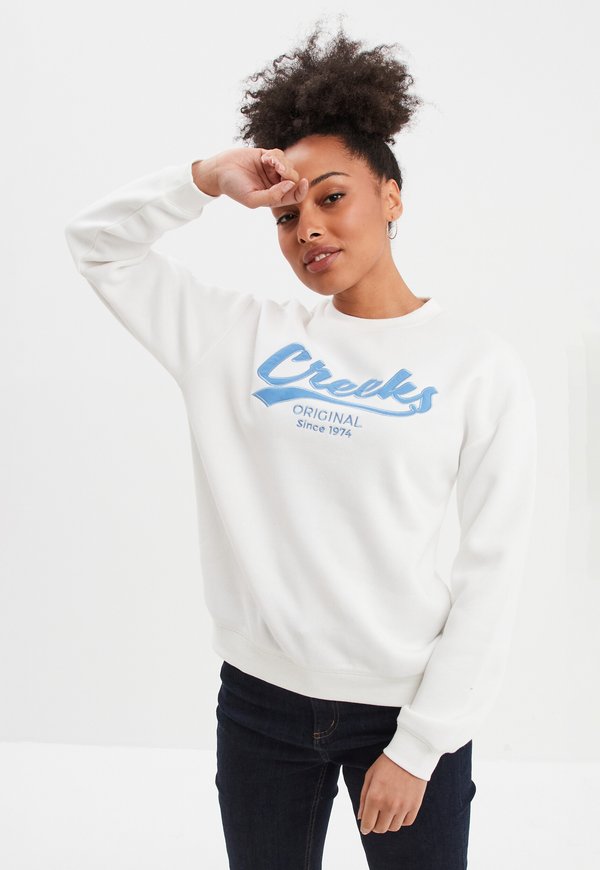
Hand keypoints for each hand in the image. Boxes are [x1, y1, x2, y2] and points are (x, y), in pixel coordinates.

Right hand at [194, 147, 308, 208]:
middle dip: (288, 172)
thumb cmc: (234, 188)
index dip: (301, 190)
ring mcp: (271, 170)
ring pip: (288, 165)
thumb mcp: (252, 199)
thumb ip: (272, 197)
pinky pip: (279, 154)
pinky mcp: (266, 157)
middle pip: (293, 178)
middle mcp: (274, 184)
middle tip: (278, 168)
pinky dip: (275, 155)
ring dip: (281, 161)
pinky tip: (264, 158)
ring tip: (268, 161)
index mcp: (273, 197)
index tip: (303, 182)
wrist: (219, 171)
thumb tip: (290, 186)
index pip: (294, 196)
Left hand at [357, 752, 427, 833]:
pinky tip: (398, 810)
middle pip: (380, 829)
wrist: (410, 755)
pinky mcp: (414, 806)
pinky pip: (406, 822)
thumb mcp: (370, 776)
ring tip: (387, 811)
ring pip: (393, 828)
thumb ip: (363, 798)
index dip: (365, 827)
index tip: (365, 827)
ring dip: (388, 823)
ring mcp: (403, 807)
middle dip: (375, 825)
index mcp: (374, 797)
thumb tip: (360, 817)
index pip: (367, 824)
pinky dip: (401, 820)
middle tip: (376, 817)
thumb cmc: (386, 764)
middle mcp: (388, 805)